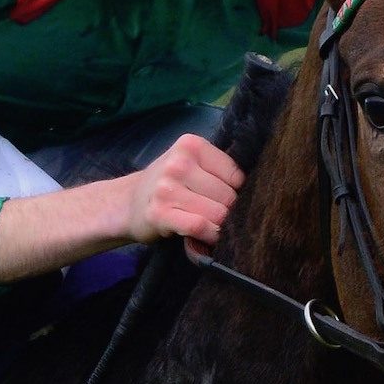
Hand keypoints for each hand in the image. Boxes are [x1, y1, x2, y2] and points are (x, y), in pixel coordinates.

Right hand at [124, 134, 244, 245]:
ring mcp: (167, 187)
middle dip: (227, 212)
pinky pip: (199, 226)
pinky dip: (208, 236)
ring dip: (218, 228)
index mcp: (191, 145)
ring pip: (217, 213)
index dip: (236, 193)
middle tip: (215, 217)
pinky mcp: (160, 213)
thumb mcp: (190, 165)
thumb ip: (218, 171)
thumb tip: (256, 192)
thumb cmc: (168, 186)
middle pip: (228, 196)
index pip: (236, 175)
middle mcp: (179, 163)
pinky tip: (204, 238)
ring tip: (209, 227)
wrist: (127, 204)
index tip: (223, 200)